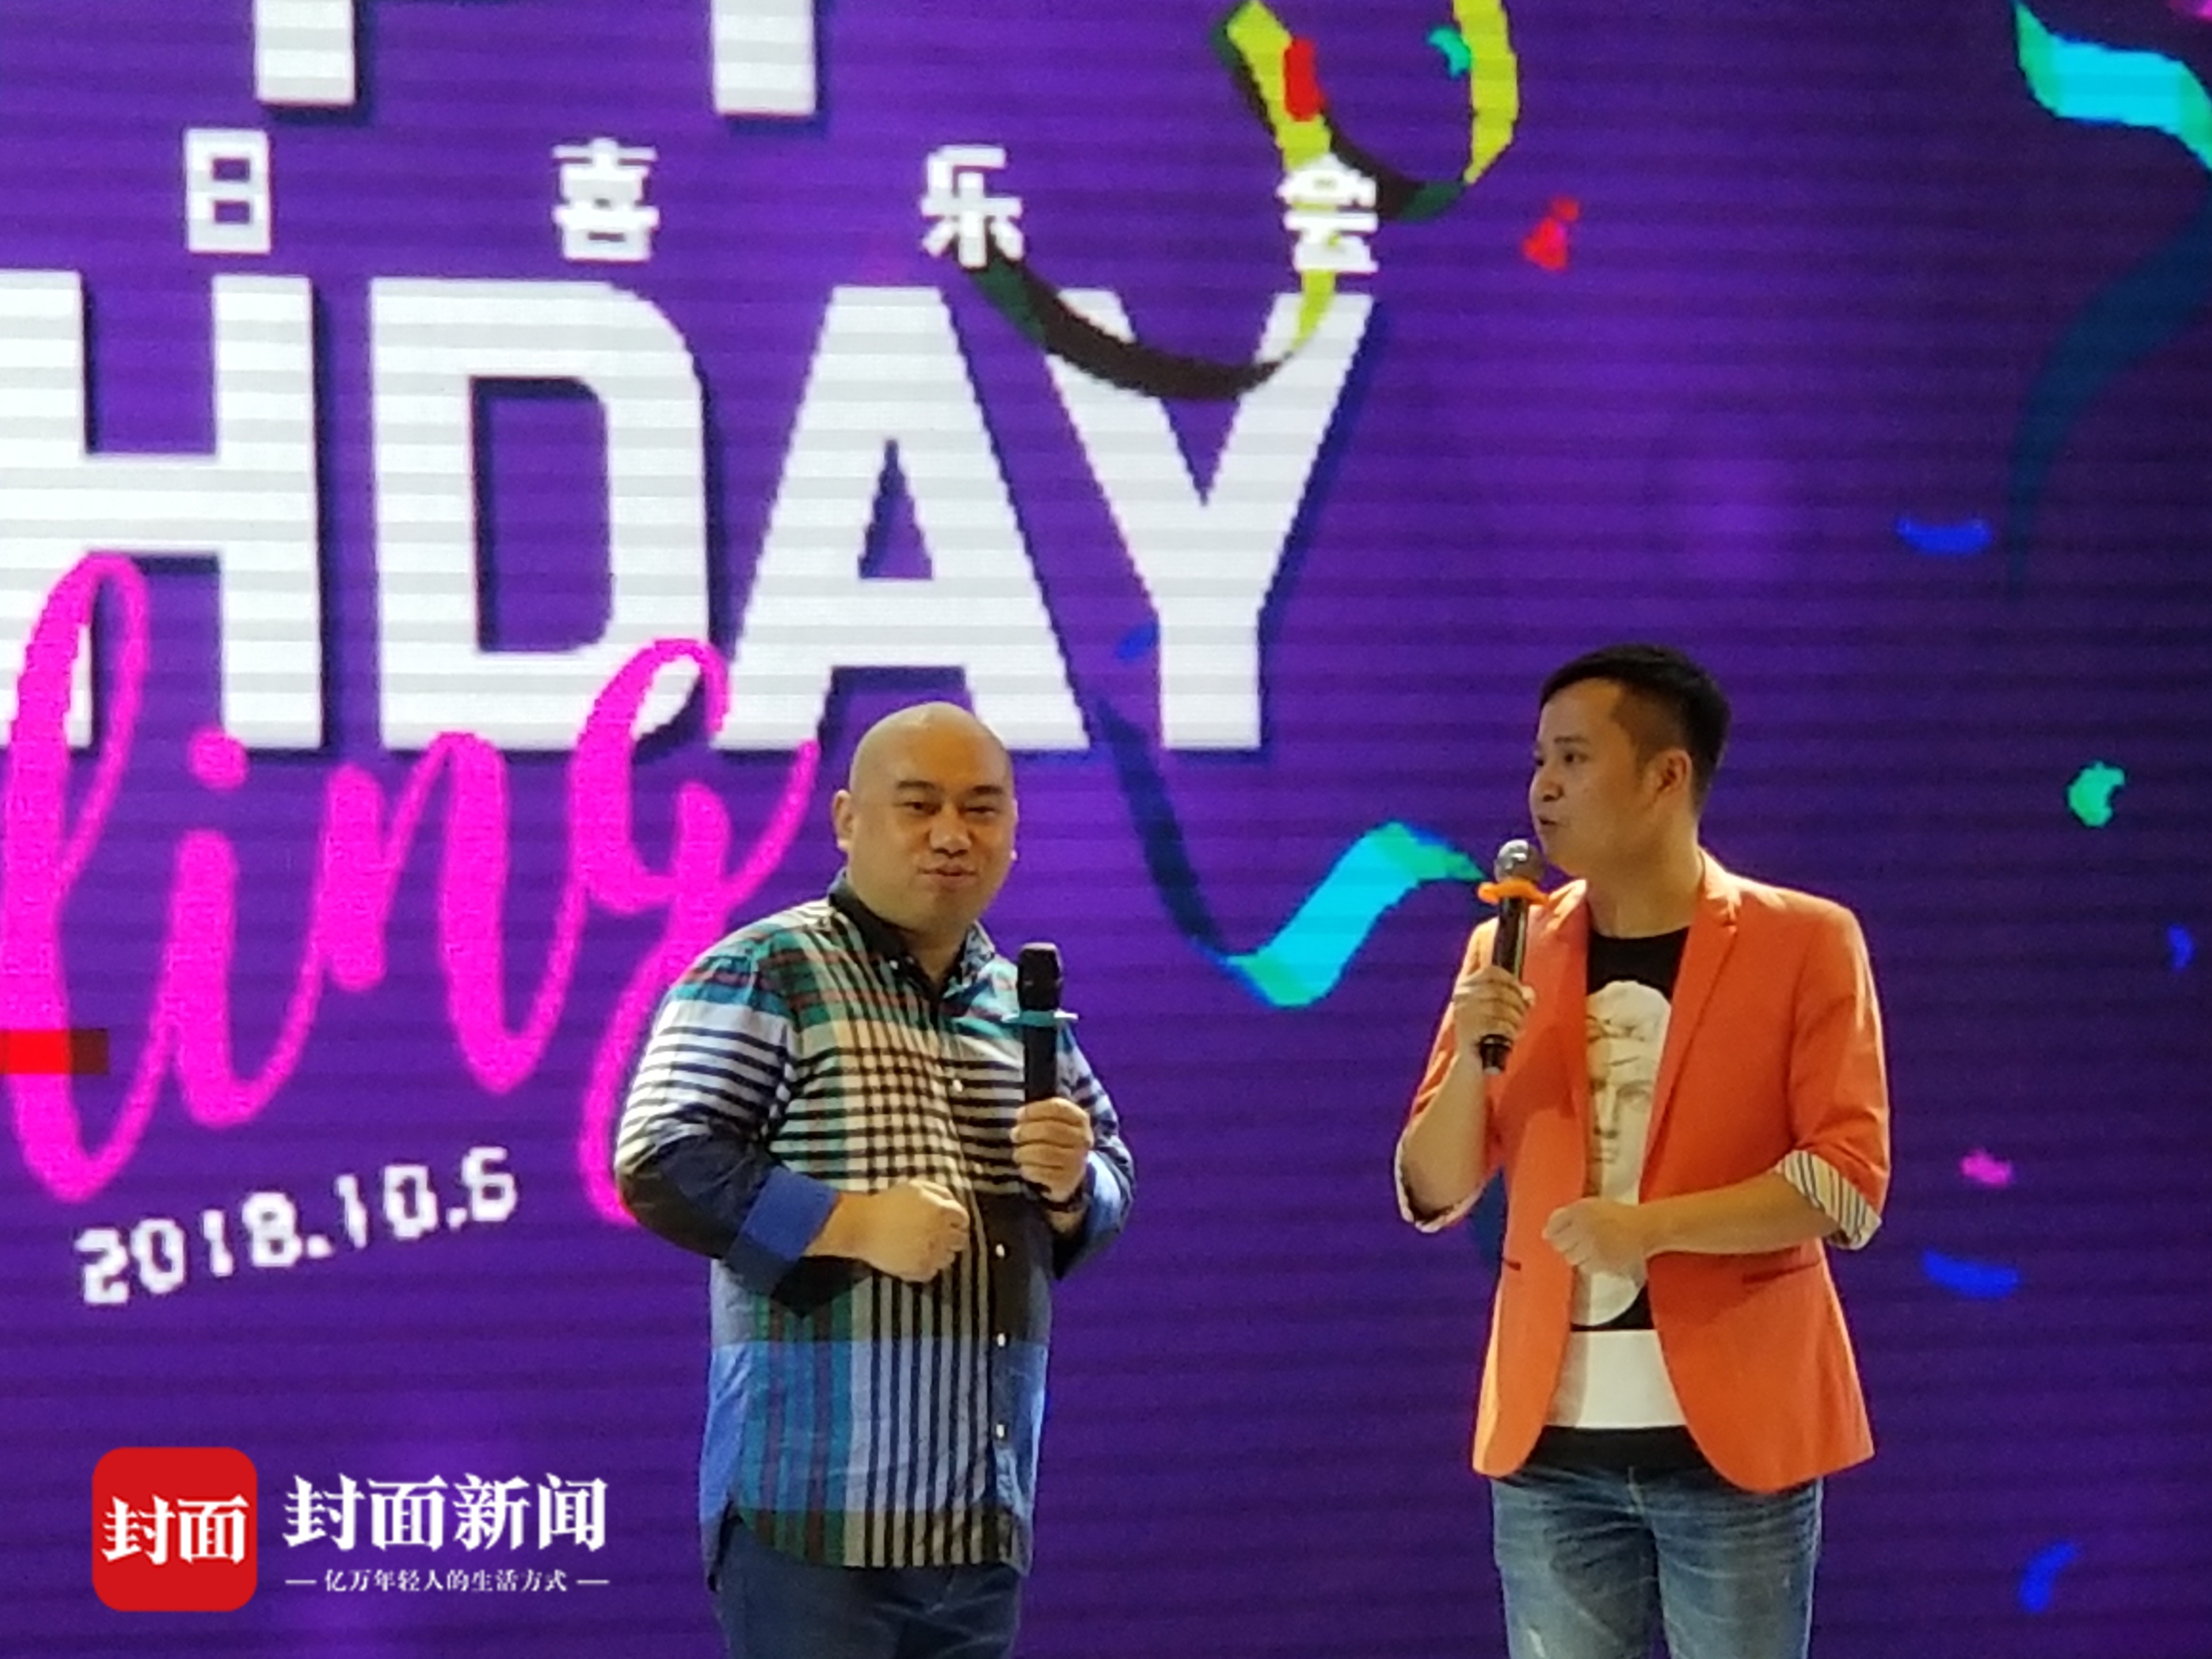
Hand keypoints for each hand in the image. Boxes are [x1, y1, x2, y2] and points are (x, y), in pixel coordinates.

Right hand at [851, 1180, 970, 1281]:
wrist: (862, 1225)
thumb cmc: (888, 1202)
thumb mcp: (916, 1187)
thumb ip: (939, 1192)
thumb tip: (954, 1203)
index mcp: (942, 1211)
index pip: (963, 1219)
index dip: (958, 1221)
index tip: (951, 1223)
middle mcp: (941, 1233)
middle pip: (960, 1241)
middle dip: (953, 1238)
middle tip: (939, 1237)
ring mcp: (931, 1253)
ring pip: (948, 1259)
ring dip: (941, 1254)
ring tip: (925, 1248)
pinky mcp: (918, 1270)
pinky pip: (932, 1272)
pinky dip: (927, 1267)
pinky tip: (915, 1258)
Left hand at [1012, 1097, 1093, 1204]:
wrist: (1072, 1170)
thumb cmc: (1057, 1140)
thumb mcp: (1055, 1121)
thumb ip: (1039, 1113)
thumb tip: (1020, 1115)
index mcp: (1080, 1119)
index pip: (1057, 1107)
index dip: (1034, 1109)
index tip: (1019, 1115)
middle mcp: (1083, 1139)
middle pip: (1049, 1130)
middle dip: (1026, 1131)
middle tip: (1014, 1135)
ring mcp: (1077, 1161)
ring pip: (1044, 1153)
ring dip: (1024, 1152)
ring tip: (1017, 1153)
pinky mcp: (1067, 1180)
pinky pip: (1042, 1173)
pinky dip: (1028, 1168)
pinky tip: (1025, 1166)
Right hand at [1452, 963, 1534, 1067]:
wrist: (1468, 1061)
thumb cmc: (1486, 1032)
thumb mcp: (1500, 1011)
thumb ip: (1516, 999)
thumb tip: (1530, 993)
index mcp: (1465, 986)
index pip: (1491, 972)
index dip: (1511, 980)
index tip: (1521, 993)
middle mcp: (1461, 996)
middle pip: (1500, 990)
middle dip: (1518, 1004)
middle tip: (1523, 1017)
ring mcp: (1463, 1012)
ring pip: (1500, 1008)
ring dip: (1516, 1019)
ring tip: (1518, 1028)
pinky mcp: (1468, 1029)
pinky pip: (1498, 1024)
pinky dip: (1510, 1030)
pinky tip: (1512, 1036)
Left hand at [1542, 1198, 1650, 1276]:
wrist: (1643, 1228)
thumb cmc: (1616, 1215)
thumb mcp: (1589, 1206)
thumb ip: (1565, 1217)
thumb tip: (1544, 1234)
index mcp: (1580, 1211)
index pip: (1553, 1226)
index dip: (1555, 1232)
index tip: (1561, 1235)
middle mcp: (1584, 1228)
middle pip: (1559, 1245)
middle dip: (1566, 1244)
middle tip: (1579, 1242)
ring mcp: (1593, 1247)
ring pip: (1571, 1258)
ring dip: (1578, 1255)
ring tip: (1592, 1248)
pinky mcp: (1602, 1262)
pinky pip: (1586, 1267)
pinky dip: (1590, 1264)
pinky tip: (1600, 1255)